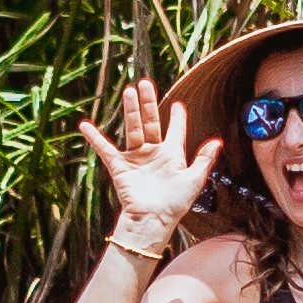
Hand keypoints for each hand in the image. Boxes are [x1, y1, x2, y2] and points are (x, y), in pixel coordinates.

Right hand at [76, 77, 212, 233]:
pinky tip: (85, 125)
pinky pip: (105, 149)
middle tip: (146, 83)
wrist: (153, 220)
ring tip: (130, 91)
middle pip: (151, 122)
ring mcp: (136, 158)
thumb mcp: (195, 180)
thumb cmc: (175, 203)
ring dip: (131, 110)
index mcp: (172, 155)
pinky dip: (95, 138)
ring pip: (133, 129)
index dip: (178, 118)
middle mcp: (153, 153)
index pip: (175, 131)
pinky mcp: (120, 166)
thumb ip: (204, 159)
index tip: (179, 105)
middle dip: (148, 103)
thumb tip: (217, 141)